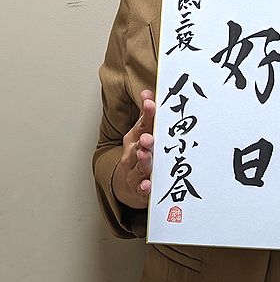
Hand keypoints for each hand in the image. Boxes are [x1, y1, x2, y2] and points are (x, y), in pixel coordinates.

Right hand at [112, 89, 155, 208]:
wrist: (126, 184)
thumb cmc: (137, 153)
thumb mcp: (141, 132)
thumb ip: (147, 115)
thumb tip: (148, 92)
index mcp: (134, 138)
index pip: (141, 124)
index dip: (147, 114)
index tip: (151, 103)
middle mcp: (132, 155)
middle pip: (137, 147)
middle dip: (143, 142)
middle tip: (147, 138)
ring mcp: (134, 172)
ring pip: (138, 167)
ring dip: (143, 162)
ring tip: (146, 156)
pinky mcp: (139, 189)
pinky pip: (141, 189)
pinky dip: (143, 187)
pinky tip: (147, 184)